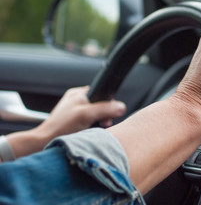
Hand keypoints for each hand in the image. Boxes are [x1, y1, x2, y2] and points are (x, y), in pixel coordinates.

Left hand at [5, 86, 125, 159]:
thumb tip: (121, 106)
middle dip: (104, 116)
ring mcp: (75, 112)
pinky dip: (92, 128)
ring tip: (93, 129)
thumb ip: (105, 109)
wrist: (45, 143)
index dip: (108, 104)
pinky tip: (88, 133)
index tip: (108, 114)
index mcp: (78, 93)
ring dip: (98, 123)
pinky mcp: (74, 123)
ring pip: (96, 115)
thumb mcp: (86, 115)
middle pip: (101, 106)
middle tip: (102, 124)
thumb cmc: (61, 127)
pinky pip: (90, 123)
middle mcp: (77, 101)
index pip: (101, 93)